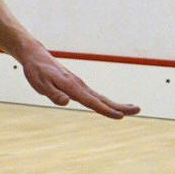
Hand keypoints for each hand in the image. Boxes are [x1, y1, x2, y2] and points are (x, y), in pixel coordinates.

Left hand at [20, 49, 139, 119]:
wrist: (36, 56)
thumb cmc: (36, 71)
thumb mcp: (39, 84)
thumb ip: (53, 94)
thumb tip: (66, 102)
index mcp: (71, 87)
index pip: (91, 101)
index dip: (105, 110)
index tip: (120, 116)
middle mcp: (79, 85)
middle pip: (102, 99)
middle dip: (119, 106)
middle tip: (138, 110)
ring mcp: (79, 85)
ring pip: (100, 97)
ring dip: (116, 104)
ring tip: (132, 109)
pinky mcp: (77, 85)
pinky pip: (94, 95)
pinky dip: (105, 101)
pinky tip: (110, 106)